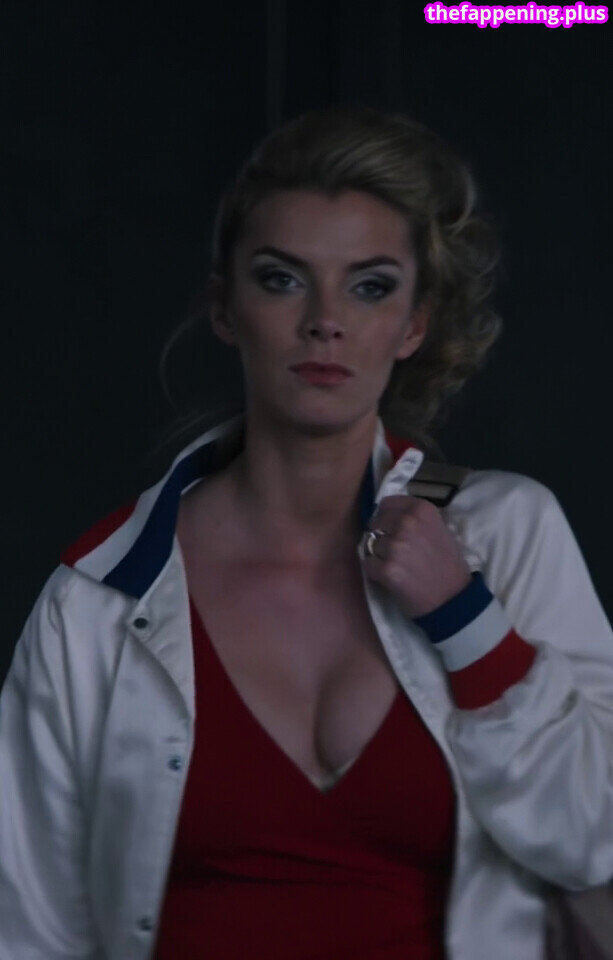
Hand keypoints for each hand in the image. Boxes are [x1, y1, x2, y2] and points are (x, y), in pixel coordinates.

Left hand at [362, 495, 471, 618]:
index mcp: (421, 510)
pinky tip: (390, 577)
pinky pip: (368, 564)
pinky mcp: (386, 568)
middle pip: (375, 522)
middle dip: (380, 535)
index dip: (385, 516)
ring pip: (370, 544)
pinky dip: (375, 572)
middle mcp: (407, 523)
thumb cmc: (447, 563)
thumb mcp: (439, 528)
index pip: (387, 503)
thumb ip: (415, 518)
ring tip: (396, 565)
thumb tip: (390, 514)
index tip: (391, 527)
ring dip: (378, 555)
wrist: (453, 598)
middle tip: (394, 550)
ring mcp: (395, 545)